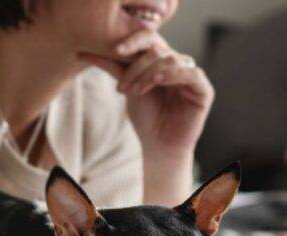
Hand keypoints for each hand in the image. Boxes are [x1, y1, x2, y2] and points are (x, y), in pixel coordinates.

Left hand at [80, 30, 213, 156]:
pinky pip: (192, 73)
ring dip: (150, 73)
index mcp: (161, 60)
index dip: (133, 41)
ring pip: (172, 60)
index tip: (115, 51)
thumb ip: (112, 66)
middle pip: (158, 50)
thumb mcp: (127, 87)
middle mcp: (178, 64)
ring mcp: (192, 75)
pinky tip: (159, 81)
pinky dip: (174, 74)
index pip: (149, 39)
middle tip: (123, 86)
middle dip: (138, 66)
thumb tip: (82, 50)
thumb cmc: (145, 118)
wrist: (158, 145)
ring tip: (135, 91)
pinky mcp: (204, 90)